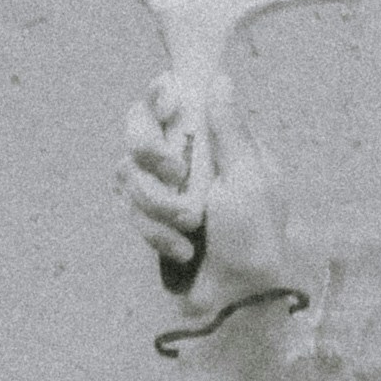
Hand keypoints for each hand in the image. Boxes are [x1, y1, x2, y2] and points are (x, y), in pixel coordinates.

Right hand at [121, 74, 293, 316]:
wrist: (233, 300)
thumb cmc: (253, 241)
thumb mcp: (250, 181)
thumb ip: (229, 131)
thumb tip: (221, 80)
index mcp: (219, 146)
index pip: (176, 101)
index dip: (160, 96)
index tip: (167, 103)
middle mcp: (189, 161)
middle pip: (136, 128)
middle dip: (148, 151)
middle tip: (174, 173)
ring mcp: (165, 189)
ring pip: (127, 170)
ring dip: (156, 203)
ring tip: (191, 227)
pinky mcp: (149, 218)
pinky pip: (127, 207)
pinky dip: (154, 230)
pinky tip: (181, 250)